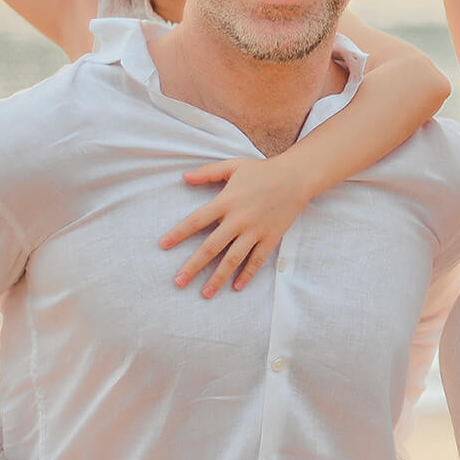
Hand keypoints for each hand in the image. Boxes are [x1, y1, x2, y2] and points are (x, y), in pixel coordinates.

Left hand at [159, 156, 313, 296]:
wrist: (296, 177)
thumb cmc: (262, 171)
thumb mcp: (233, 166)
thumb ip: (208, 172)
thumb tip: (183, 178)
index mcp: (226, 201)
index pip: (196, 220)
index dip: (178, 234)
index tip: (163, 245)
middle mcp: (239, 219)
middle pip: (211, 247)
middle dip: (193, 266)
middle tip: (178, 282)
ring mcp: (255, 230)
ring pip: (233, 259)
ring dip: (218, 277)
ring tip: (205, 293)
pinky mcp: (271, 237)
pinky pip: (257, 260)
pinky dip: (247, 274)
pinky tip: (236, 287)